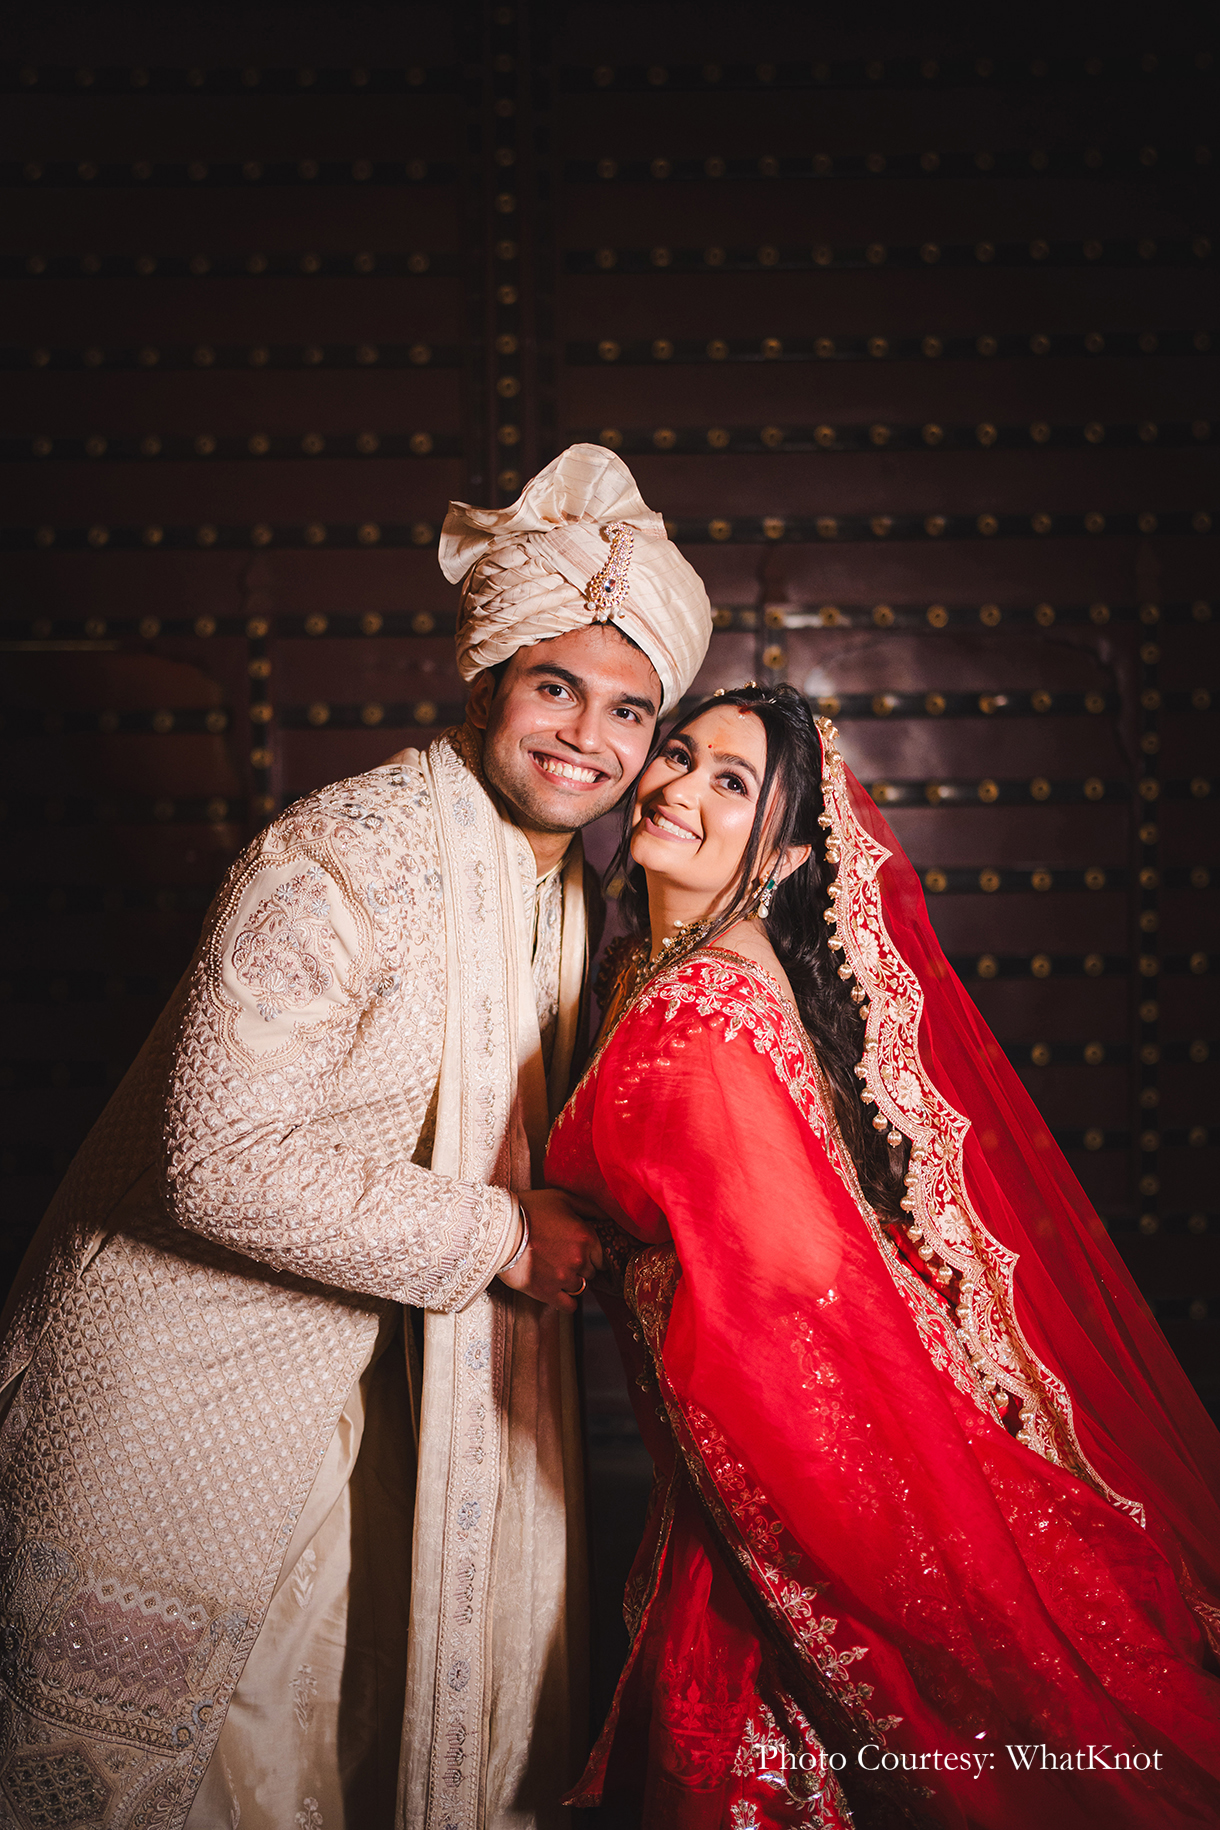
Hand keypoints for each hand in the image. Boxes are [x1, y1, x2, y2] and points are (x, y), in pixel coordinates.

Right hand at [497, 1187, 605, 1311]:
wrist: (498, 1230)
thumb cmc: (529, 1209)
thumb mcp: (561, 1198)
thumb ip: (589, 1207)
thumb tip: (607, 1216)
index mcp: (586, 1236)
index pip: (602, 1255)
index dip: (592, 1253)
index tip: (580, 1250)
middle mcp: (579, 1259)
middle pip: (591, 1271)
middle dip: (581, 1266)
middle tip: (564, 1257)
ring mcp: (564, 1278)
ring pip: (580, 1287)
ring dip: (571, 1281)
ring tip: (555, 1270)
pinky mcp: (547, 1293)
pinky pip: (569, 1306)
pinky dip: (567, 1302)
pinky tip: (560, 1294)